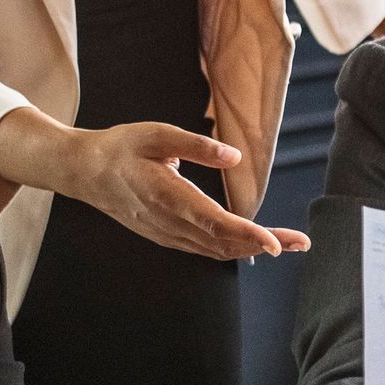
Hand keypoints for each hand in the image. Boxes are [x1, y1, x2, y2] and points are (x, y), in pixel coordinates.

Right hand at [69, 122, 310, 259]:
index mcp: (170, 197)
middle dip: (265, 244)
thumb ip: (196, 146)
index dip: (249, 236)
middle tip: (302, 242)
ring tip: (286, 243)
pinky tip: (249, 244)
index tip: (276, 244)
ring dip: (251, 248)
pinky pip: (202, 248)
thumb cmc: (120, 148)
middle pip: (224, 242)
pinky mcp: (164, 235)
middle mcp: (170, 222)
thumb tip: (234, 157)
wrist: (82, 172)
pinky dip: (229, 248)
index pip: (217, 224)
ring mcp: (166, 233)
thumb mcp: (156, 134)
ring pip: (215, 250)